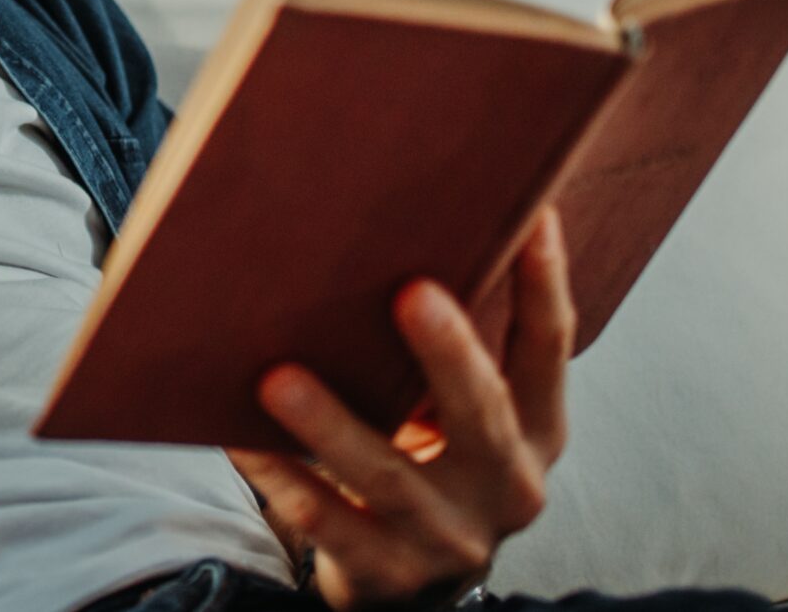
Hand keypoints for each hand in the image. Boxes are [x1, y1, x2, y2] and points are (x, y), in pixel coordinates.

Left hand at [229, 206, 573, 609]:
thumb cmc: (430, 458)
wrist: (414, 583)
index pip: (549, 349)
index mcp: (536, 429)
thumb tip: (398, 225)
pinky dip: (280, 477)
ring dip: (331, 425)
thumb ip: (451, 347)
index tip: (533, 213)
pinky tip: (238, 439)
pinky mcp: (387, 573)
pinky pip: (324, 521)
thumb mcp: (465, 415)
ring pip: (386, 476)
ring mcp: (448, 537)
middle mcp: (506, 485)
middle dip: (448, 354)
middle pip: (483, 415)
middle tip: (412, 292)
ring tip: (278, 378)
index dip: (545, 283)